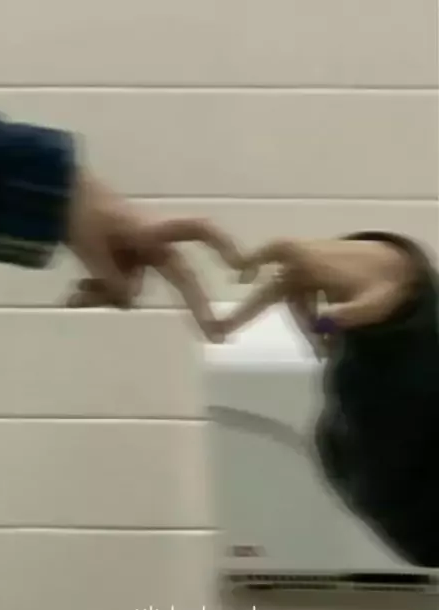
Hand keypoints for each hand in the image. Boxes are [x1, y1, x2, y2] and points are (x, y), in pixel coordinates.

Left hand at [66, 175, 243, 341]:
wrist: (55, 195)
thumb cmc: (78, 213)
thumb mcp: (92, 247)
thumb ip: (113, 279)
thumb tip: (131, 301)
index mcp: (152, 232)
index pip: (197, 232)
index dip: (221, 245)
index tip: (239, 267)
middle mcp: (152, 246)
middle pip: (181, 276)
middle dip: (197, 306)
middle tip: (217, 336)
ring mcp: (136, 256)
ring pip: (132, 288)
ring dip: (105, 294)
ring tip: (73, 295)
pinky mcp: (120, 262)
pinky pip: (115, 286)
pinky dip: (96, 291)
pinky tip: (71, 296)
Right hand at [215, 233, 420, 350]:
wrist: (395, 272)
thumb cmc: (382, 285)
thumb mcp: (371, 304)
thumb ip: (347, 315)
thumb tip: (321, 326)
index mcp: (314, 259)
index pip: (278, 251)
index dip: (255, 260)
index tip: (239, 276)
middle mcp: (306, 261)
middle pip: (273, 287)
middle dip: (249, 310)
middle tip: (223, 329)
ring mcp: (308, 270)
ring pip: (291, 301)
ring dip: (301, 325)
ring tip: (321, 350)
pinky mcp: (313, 280)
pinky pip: (301, 301)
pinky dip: (308, 318)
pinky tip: (323, 338)